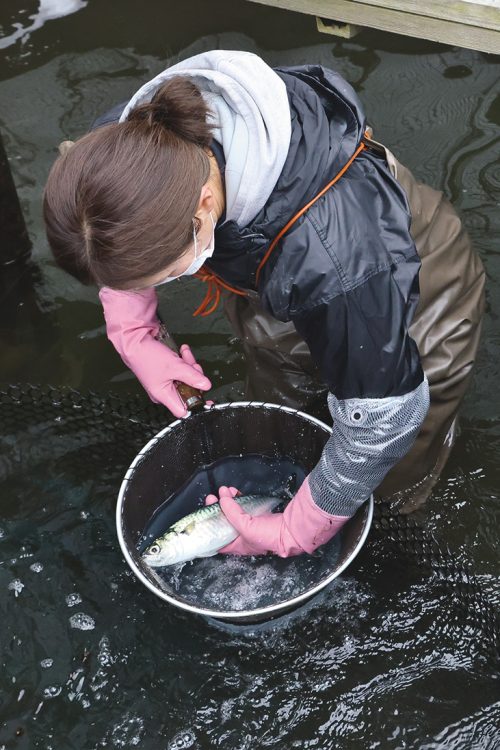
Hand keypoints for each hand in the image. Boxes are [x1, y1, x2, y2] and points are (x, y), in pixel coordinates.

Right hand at [99, 287, 210, 416]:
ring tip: (185, 353)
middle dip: (194, 377)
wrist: (134, 339)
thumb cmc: (147, 356)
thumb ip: (193, 377)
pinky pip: (180, 368)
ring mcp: (165, 380)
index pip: (183, 410)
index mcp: (163, 396)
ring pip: (186, 377)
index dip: (196, 405)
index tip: (207, 399)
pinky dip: (184, 359)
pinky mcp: (166, 370)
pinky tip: (183, 350)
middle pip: (188, 390)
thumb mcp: (175, 367)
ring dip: (189, 364)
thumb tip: (206, 385)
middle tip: (193, 365)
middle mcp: (164, 391)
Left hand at [205, 479, 349, 557]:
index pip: (216, 538)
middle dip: (217, 508)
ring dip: (228, 501)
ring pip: (234, 512)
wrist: (292, 530)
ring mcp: (251, 525)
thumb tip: (221, 498)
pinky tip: (236, 492)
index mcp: (236, 545)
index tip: (204, 512)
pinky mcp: (259, 516)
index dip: (208, 525)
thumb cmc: (271, 537)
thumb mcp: (246, 527)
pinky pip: (245, 506)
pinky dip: (239, 499)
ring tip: (226, 491)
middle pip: (224, 521)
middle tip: (212, 497)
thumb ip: (232, 513)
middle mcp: (242, 537)